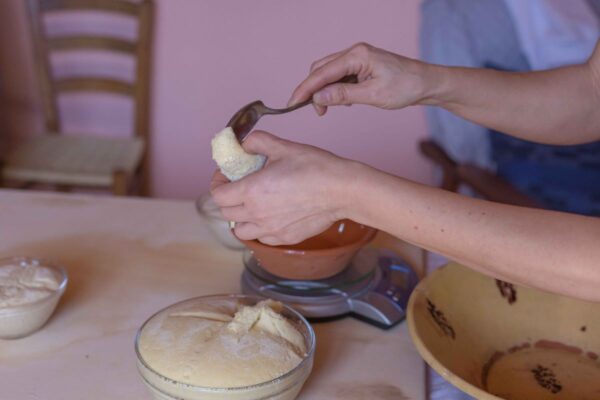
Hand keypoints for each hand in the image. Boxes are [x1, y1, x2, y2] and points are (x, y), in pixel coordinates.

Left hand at [210, 131, 361, 245]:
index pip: (218, 195)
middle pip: (226, 212)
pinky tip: (270, 215)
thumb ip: (258, 142)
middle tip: (238, 186)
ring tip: (252, 204)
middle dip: (227, 197)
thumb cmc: (314, 167)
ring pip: (240, 230)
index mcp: (251, 191)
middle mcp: (257, 215)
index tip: (226, 175)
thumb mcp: (283, 146)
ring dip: (240, 217)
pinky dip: (259, 229)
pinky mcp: (285, 238)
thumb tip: (245, 144)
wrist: (341, 190)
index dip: (218, 183)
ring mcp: (271, 230)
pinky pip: (261, 238)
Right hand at [287, 42, 430, 114]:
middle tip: (315, 112)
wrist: (426, 84)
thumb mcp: (373, 95)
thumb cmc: (405, 87)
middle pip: (320, 70)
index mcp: (357, 55)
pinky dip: (334, 89)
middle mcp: (354, 53)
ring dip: (323, 91)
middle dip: (312, 90)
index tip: (292, 104)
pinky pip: (339, 77)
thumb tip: (318, 97)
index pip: (321, 73)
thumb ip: (343, 95)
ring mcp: (357, 58)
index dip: (304, 89)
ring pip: (328, 74)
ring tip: (327, 110)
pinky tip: (342, 102)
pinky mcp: (360, 66)